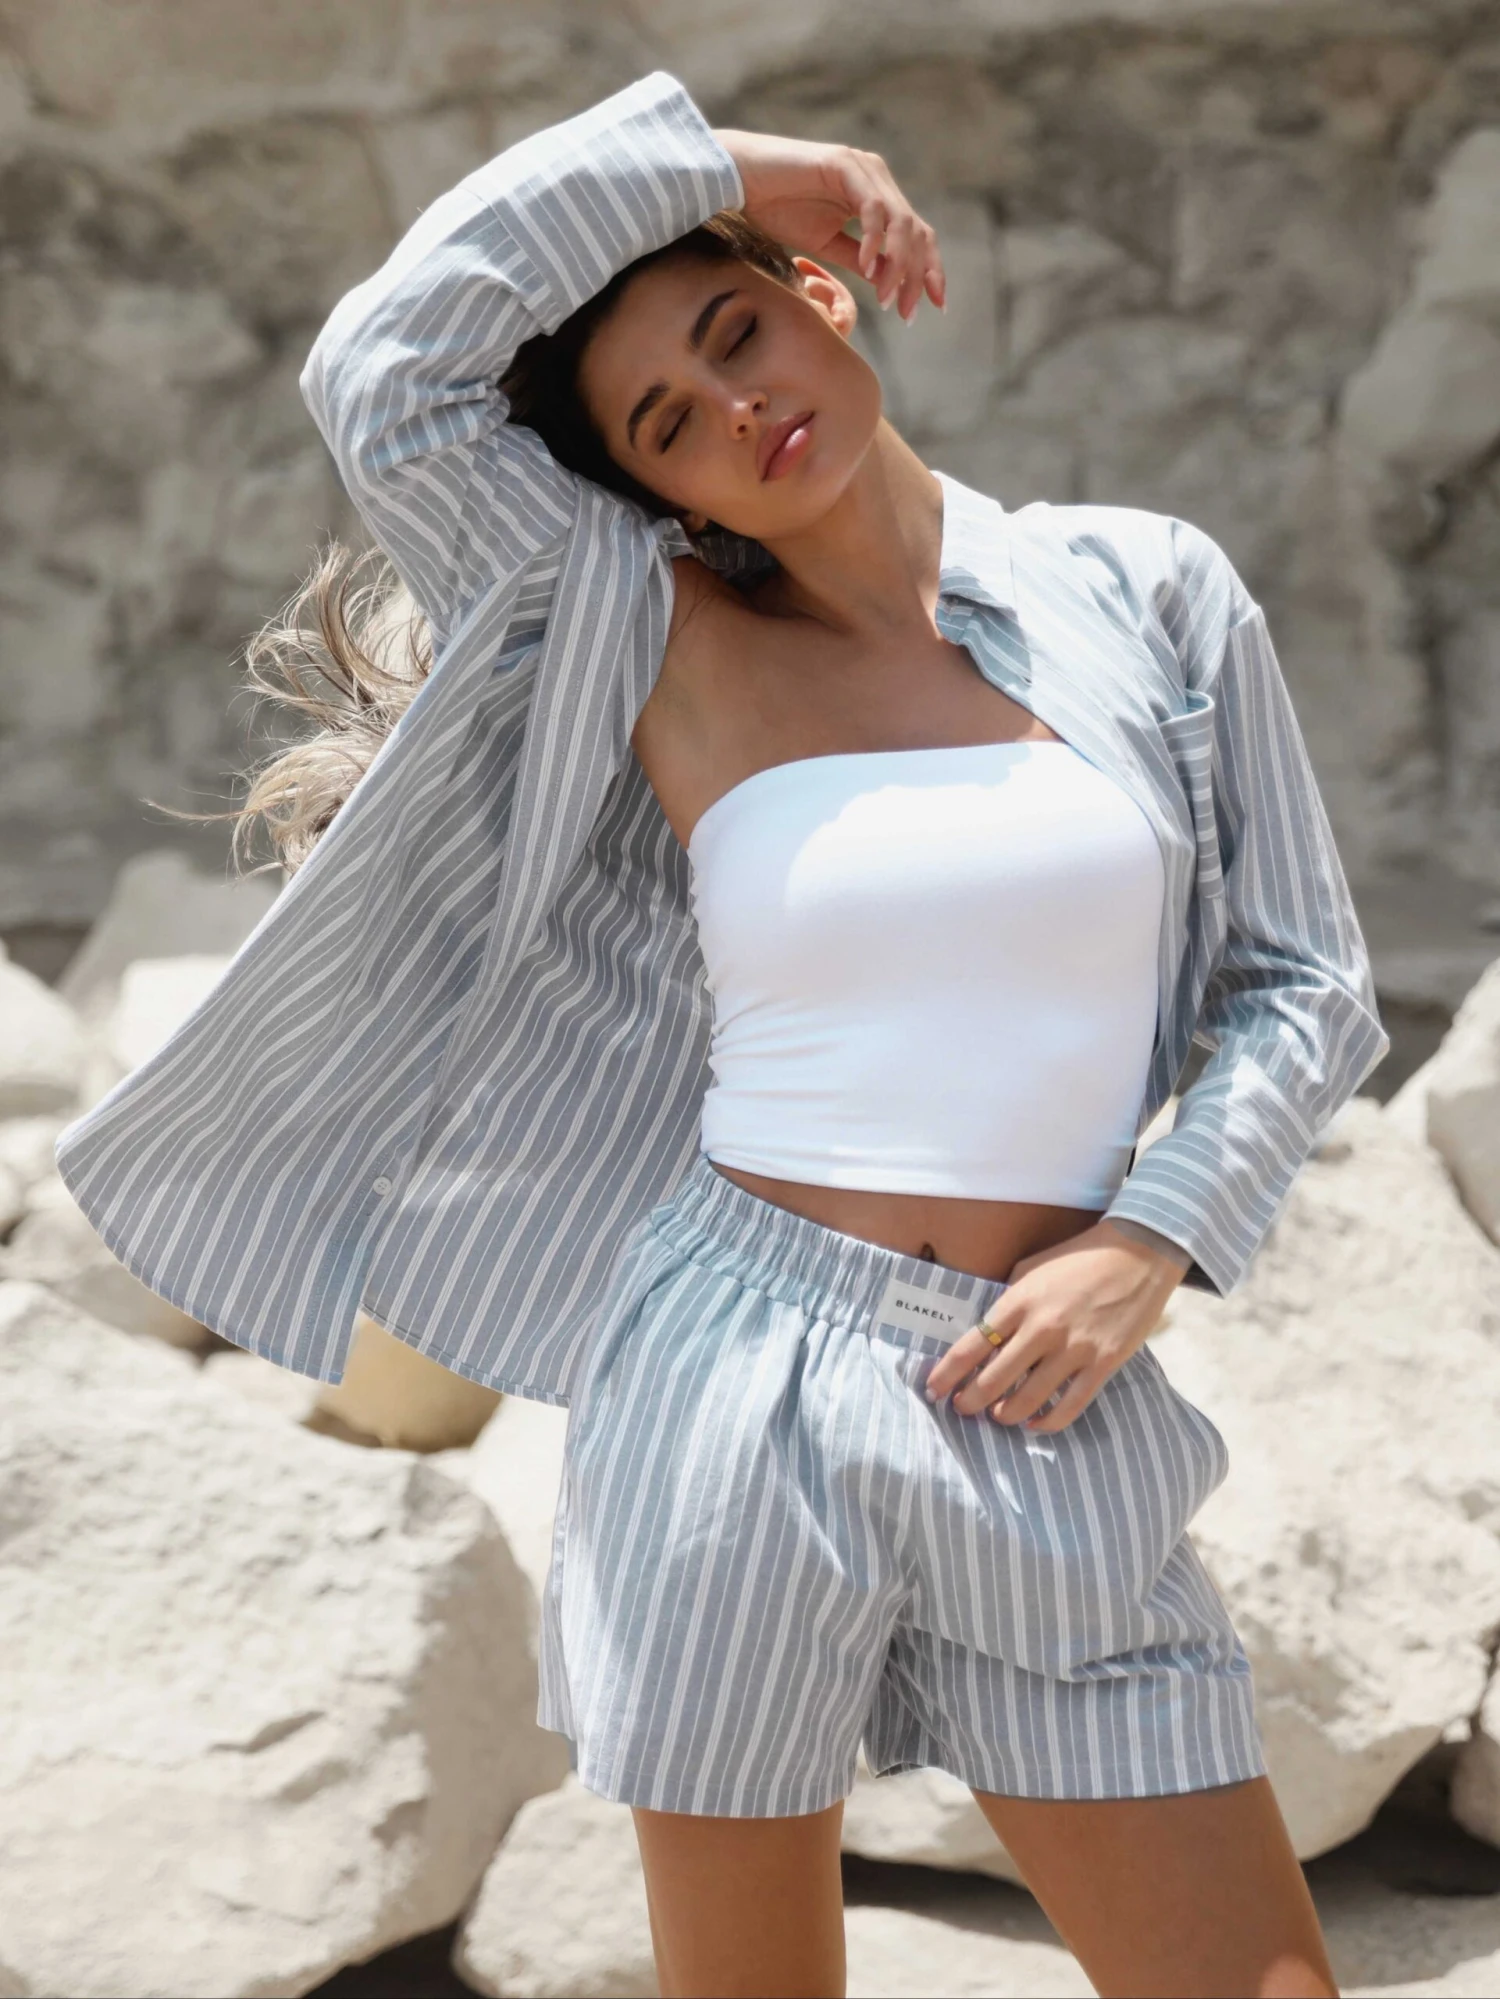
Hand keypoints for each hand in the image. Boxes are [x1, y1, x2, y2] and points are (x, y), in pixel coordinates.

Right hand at [711, 128, 944, 321]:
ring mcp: (862, 169)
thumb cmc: (776, 209)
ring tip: (886, 299)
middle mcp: (876, 178)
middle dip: (918, 276)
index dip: (928, 270)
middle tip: (907, 313)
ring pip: (900, 222)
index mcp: (876, 197)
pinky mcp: (843, 165)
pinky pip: (871, 208)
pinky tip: (866, 267)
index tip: (932, 307)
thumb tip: (886, 281)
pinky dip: (873, 241)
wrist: (739, 180)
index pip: (916, 235)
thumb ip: (858, 260)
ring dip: (898, 266)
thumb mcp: (825, 244)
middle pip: (916, 231)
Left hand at [923, 1220, 1188, 1432]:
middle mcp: (1042, 1328)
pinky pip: (1070, 1407)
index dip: (947, 1373)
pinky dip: (1047, 1422)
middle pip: (994, 1380)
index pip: (972, 1345)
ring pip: (1028, 1399)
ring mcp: (1074, 1349)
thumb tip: (986, 1334)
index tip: (933, 1389)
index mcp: (1019, 1301)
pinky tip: (1034, 1424)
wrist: (1137, 1254)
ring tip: (997, 1416)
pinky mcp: (1103, 1364)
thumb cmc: (1078, 1259)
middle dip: (971, 1401)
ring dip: (1005, 1414)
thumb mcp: (1030, 1269)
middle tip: (962, 1408)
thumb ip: (1008, 1302)